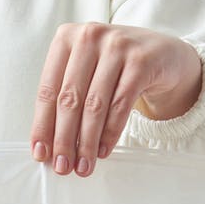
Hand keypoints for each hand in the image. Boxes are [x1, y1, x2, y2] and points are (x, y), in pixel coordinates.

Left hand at [30, 22, 202, 177]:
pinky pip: (121, 105)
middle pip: (70, 99)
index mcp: (66, 38)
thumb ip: (67, 99)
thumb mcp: (87, 72)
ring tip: (83, 166)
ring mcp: (117, 46)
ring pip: (95, 105)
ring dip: (87, 142)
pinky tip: (103, 151)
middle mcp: (89, 37)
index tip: (40, 154)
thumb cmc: (116, 67)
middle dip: (64, 139)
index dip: (42, 126)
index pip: (48, 90)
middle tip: (62, 167)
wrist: (164, 54)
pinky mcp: (141, 61)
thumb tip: (49, 146)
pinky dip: (110, 133)